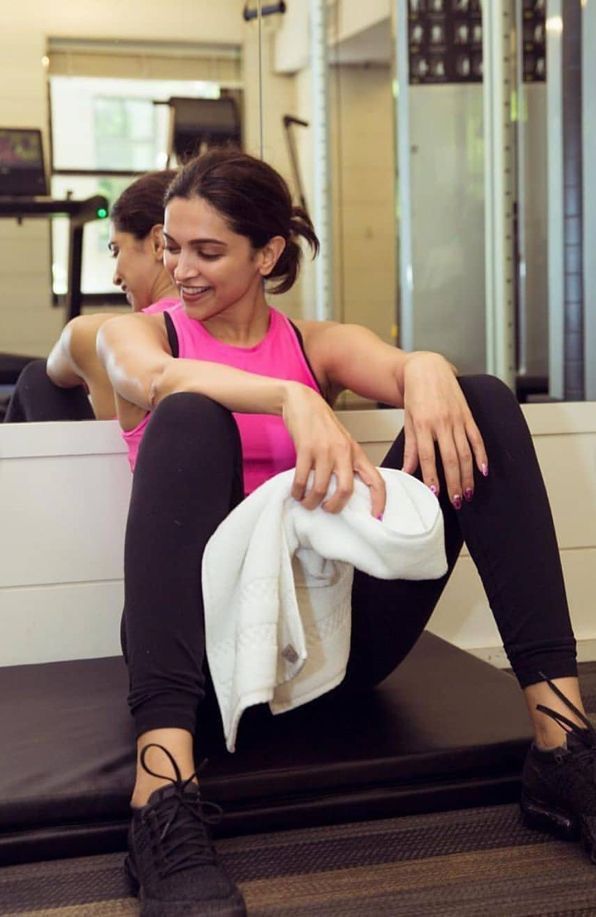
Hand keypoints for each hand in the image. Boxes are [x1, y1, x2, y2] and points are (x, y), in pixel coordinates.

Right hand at [282, 383, 385, 515]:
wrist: (303, 401)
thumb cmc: (322, 425)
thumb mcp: (342, 442)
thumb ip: (346, 463)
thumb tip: (345, 491)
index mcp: (356, 452)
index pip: (376, 479)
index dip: (379, 500)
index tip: (376, 516)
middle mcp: (343, 452)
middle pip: (346, 489)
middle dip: (335, 506)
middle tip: (327, 510)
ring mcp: (324, 450)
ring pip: (321, 488)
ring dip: (311, 501)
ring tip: (306, 502)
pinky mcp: (306, 448)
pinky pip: (302, 478)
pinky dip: (298, 491)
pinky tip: (296, 492)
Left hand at [401, 353, 487, 506]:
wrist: (428, 369)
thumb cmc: (415, 396)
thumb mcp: (408, 420)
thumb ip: (411, 447)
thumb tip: (408, 472)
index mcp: (423, 424)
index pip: (428, 457)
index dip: (433, 476)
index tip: (436, 493)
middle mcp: (442, 422)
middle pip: (451, 458)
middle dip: (454, 482)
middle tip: (457, 501)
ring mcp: (457, 419)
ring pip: (465, 452)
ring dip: (467, 475)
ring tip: (468, 492)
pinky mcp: (468, 415)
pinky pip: (477, 438)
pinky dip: (481, 455)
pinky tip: (483, 471)